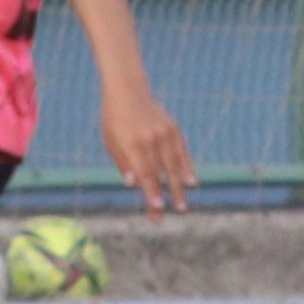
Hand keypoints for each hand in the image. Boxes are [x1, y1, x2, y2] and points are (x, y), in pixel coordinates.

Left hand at [101, 84, 196, 218]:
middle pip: (162, 171)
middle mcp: (150, 138)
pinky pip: (182, 152)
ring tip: (184, 206)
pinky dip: (187, 167)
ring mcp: (164, 132)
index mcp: (132, 143)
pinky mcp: (173, 128)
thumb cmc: (115, 121)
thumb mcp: (111, 142)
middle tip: (178, 212)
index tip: (158, 208)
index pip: (144, 172)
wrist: (127, 91)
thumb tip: (132, 185)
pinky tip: (192, 182)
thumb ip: (123, 163)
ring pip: (175, 163)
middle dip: (170, 194)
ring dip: (181, 185)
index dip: (152, 191)